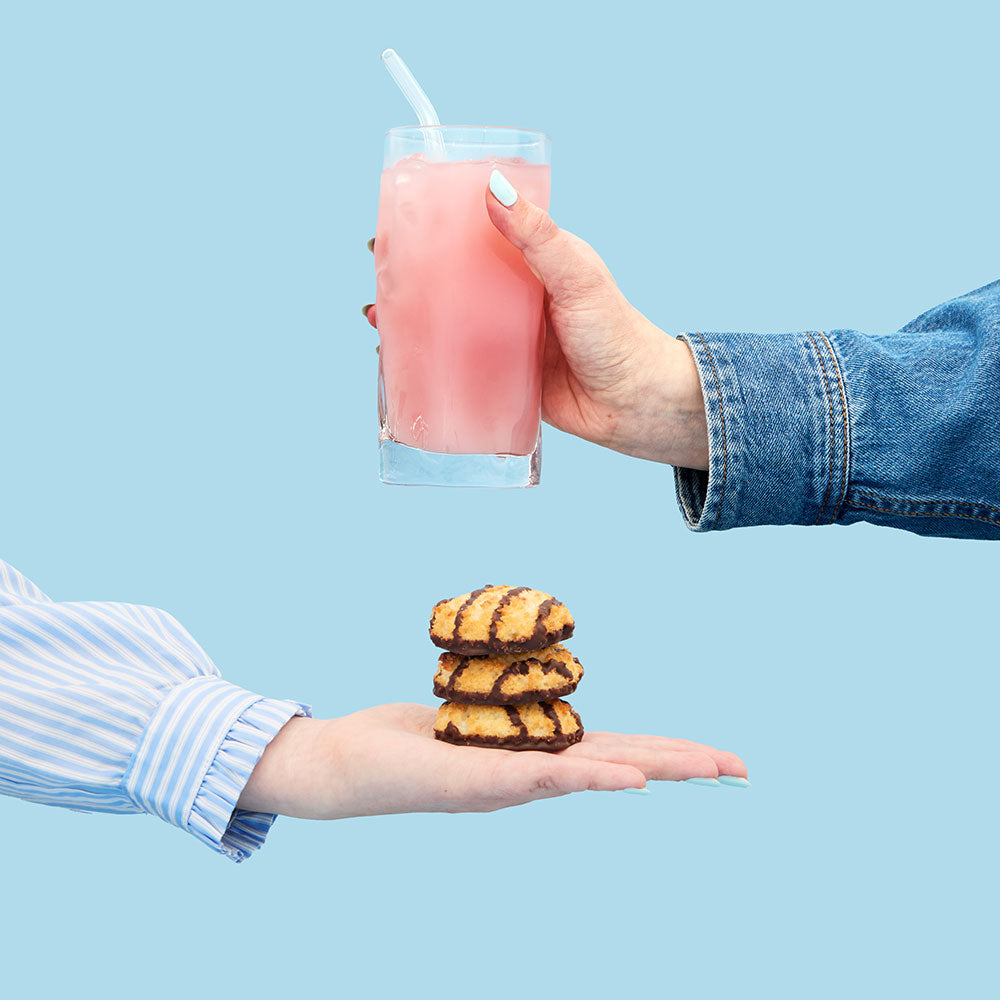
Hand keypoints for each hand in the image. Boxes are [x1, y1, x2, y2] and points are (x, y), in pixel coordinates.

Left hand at [237, 703, 747, 818]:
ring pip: (591, 774)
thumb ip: (504, 710)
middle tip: (741, 767)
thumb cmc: (404, 740)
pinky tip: (624, 779)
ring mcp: (505, 785)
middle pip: (618, 765)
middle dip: (680, 764)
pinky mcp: (472, 784)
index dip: (664, 751)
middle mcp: (528, 775)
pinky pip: (537, 778)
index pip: (612, 751)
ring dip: (650, 770)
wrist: (340, 768)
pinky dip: (585, 779)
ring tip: (705, 769)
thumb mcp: (466, 716)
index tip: (715, 753)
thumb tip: (530, 687)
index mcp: (532, 755)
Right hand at [363, 177, 708, 469]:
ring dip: (411, 318)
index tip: (397, 220)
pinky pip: (458, 366)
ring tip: (377, 316)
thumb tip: (493, 188)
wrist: (635, 404)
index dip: (434, 225)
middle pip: (452, 278)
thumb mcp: (576, 274)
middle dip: (411, 273)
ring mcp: (506, 338)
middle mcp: (514, 297)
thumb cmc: (616, 332)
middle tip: (377, 270)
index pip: (474, 234)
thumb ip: (537, 235)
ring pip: (448, 322)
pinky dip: (428, 362)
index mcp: (530, 263)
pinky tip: (399, 362)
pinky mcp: (503, 377)